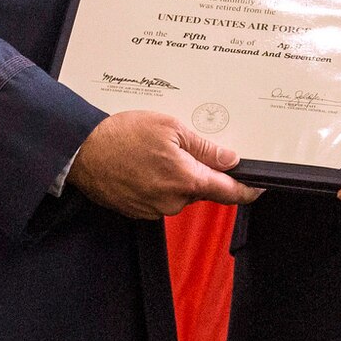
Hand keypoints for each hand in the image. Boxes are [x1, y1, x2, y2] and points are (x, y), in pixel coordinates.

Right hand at [69, 110, 263, 218]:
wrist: (82, 152)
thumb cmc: (122, 136)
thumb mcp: (170, 128)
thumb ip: (204, 147)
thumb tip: (231, 159)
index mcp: (186, 180)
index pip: (229, 192)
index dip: (248, 190)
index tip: (259, 186)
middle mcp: (174, 201)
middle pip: (202, 188)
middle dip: (199, 169)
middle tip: (181, 146)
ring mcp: (155, 209)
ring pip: (180, 192)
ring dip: (176, 174)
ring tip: (155, 152)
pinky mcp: (139, 211)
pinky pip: (160, 197)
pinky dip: (159, 182)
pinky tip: (143, 164)